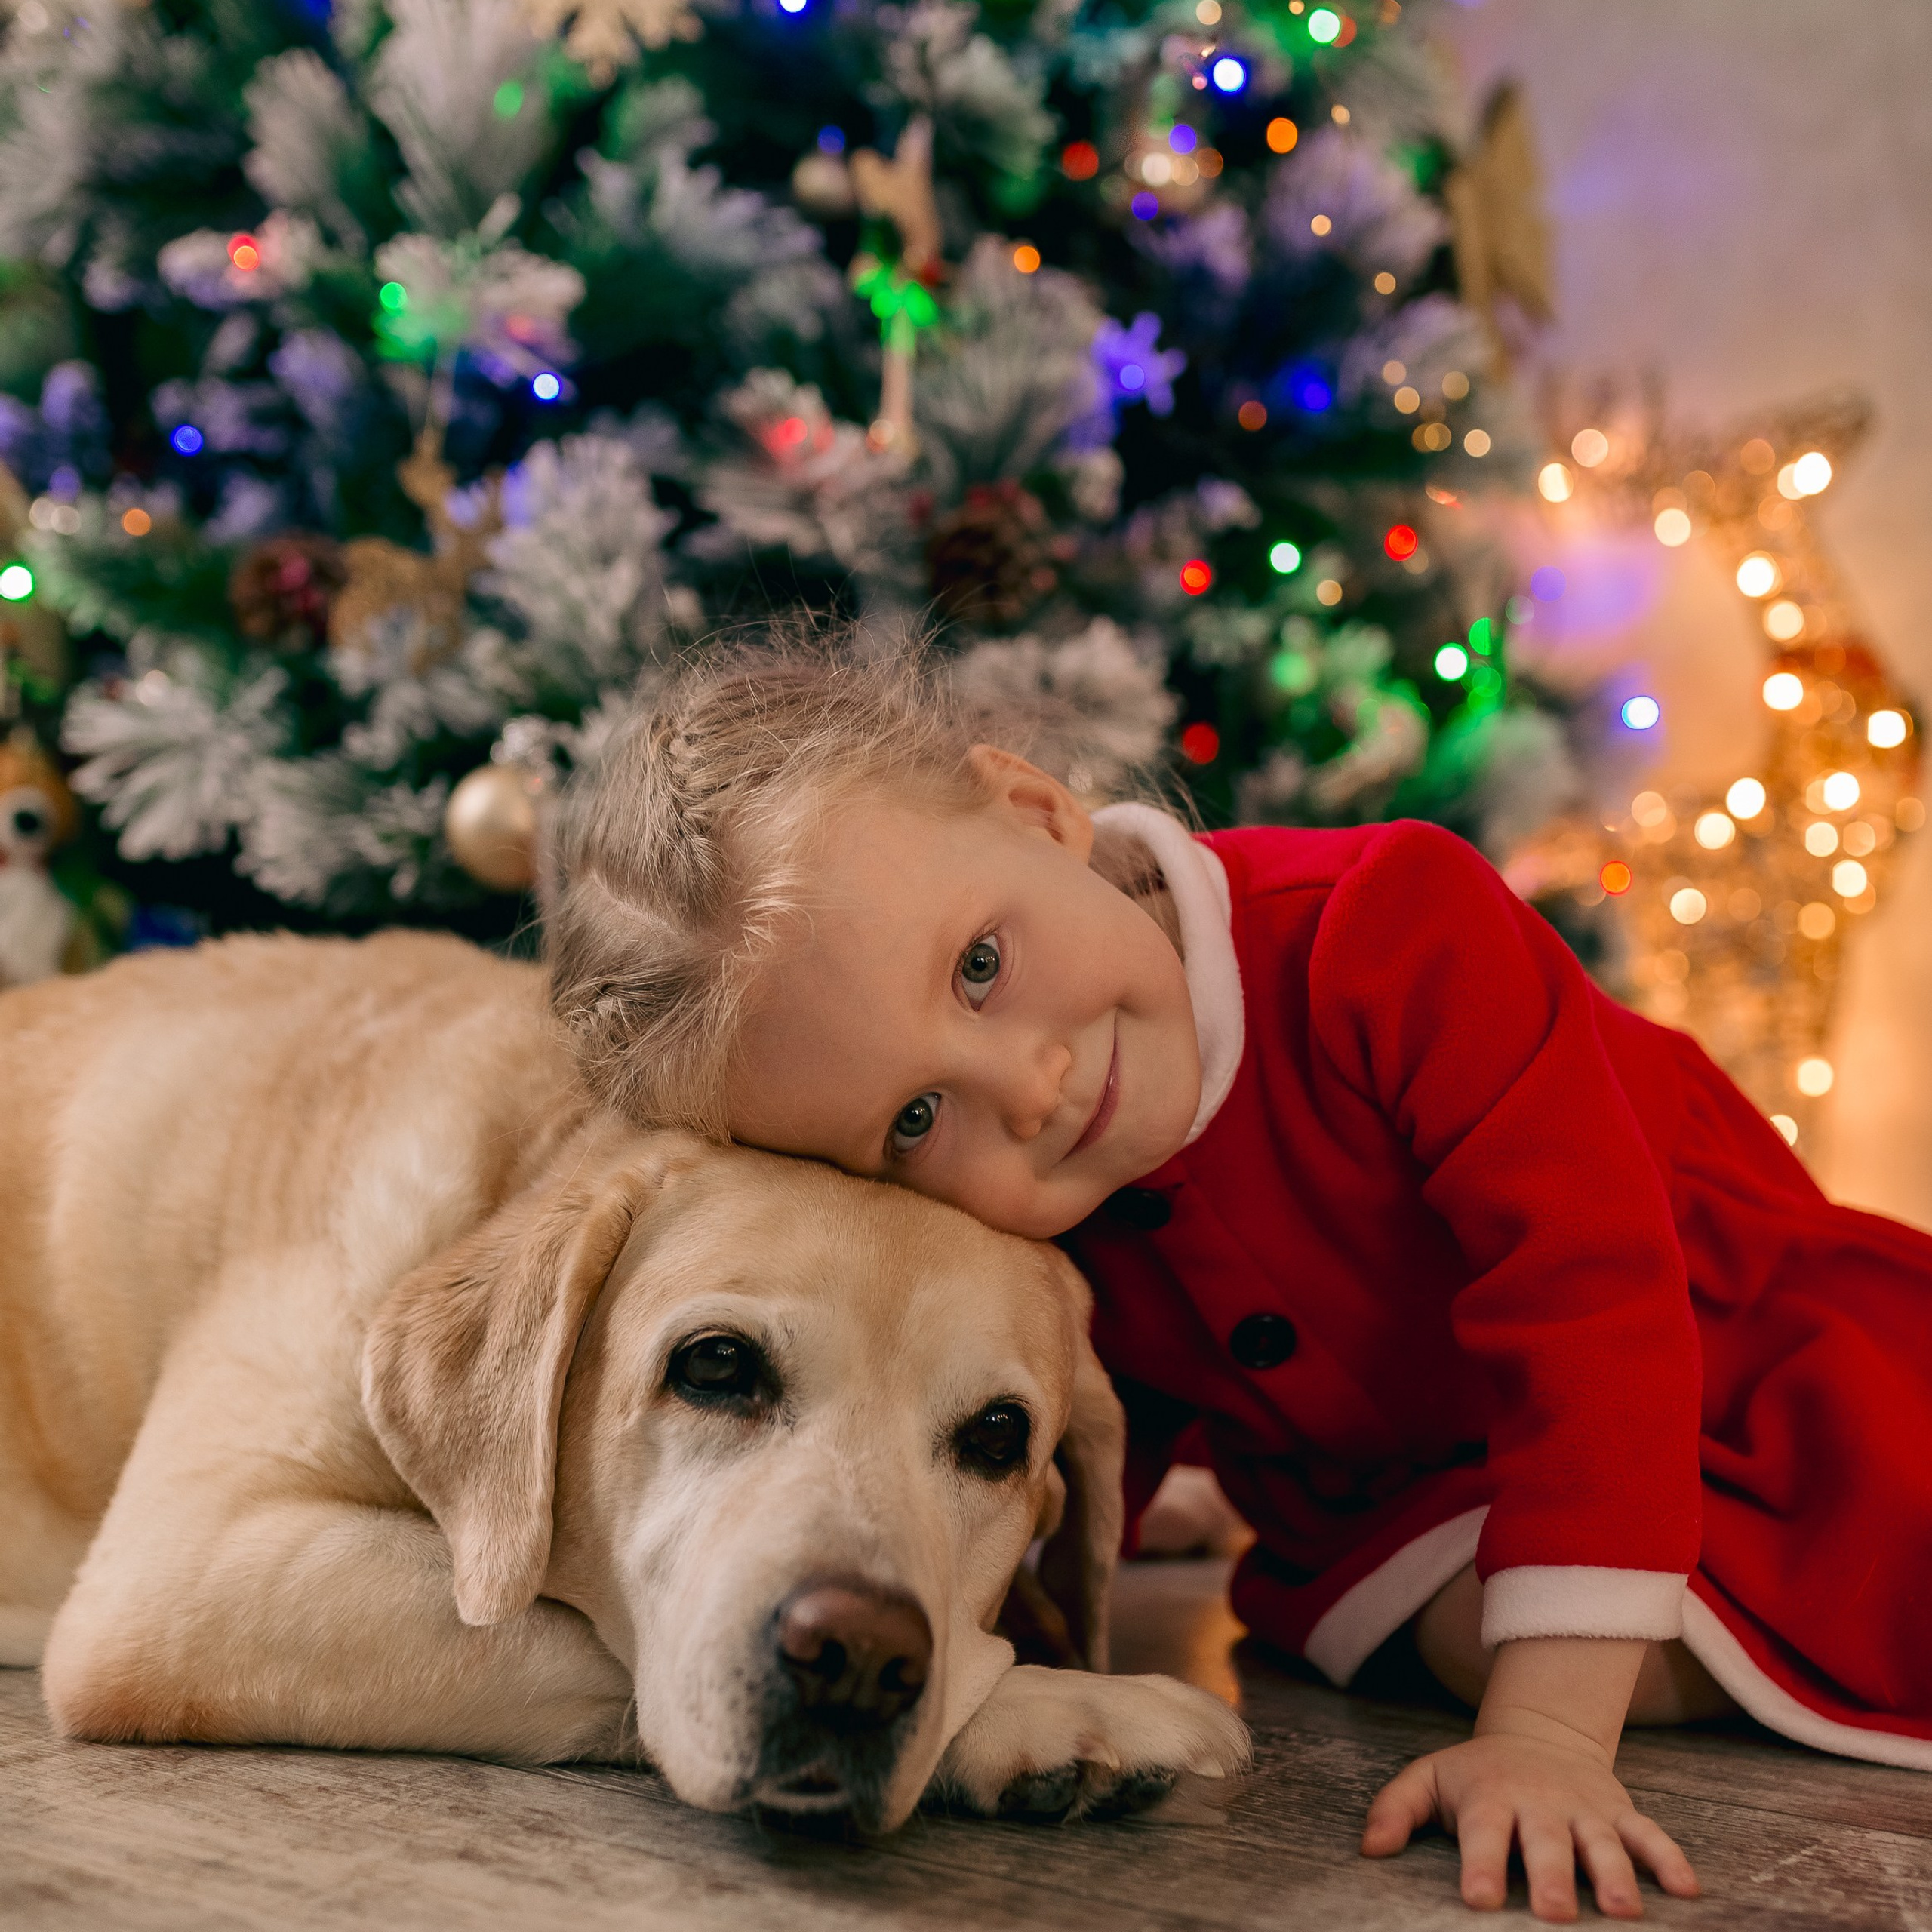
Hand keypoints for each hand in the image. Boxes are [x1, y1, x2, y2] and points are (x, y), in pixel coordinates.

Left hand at [1361, 1728, 1698, 1920]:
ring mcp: (1584, 1809)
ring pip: (1602, 1842)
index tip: (1478, 1899)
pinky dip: (1668, 1858)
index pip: (1484, 1834)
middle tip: (1555, 1914)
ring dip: (1615, 1875)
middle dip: (1552, 1877)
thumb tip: (1368, 1849)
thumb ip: (1396, 1808)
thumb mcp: (1429, 1778)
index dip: (1480, 1865)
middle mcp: (1540, 1805)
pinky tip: (1686, 1889)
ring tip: (1624, 1911)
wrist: (1540, 1733)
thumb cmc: (1477, 1773)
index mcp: (1491, 1799)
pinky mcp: (1619, 1811)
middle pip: (1547, 1843)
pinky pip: (1649, 1834)